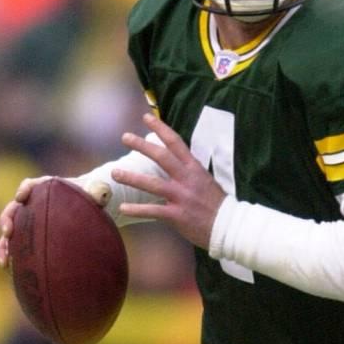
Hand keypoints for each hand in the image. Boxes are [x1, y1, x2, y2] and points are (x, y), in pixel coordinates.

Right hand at [0, 174, 108, 266]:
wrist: (85, 209)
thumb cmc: (90, 199)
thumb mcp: (96, 194)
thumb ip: (98, 192)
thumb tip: (102, 195)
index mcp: (44, 189)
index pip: (30, 185)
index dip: (23, 190)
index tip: (22, 197)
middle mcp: (30, 204)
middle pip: (12, 209)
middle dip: (6, 220)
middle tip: (7, 232)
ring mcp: (25, 222)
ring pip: (8, 231)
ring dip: (3, 244)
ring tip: (5, 260)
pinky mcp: (25, 237)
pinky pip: (13, 246)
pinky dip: (8, 256)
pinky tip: (9, 268)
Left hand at [113, 112, 225, 249]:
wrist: (228, 225)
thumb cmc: (214, 203)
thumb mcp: (204, 180)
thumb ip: (187, 171)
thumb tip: (171, 161)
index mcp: (194, 168)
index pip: (176, 143)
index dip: (161, 129)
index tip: (147, 118)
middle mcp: (187, 179)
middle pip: (162, 157)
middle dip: (142, 146)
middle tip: (125, 137)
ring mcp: (182, 196)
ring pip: (153, 184)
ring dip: (132, 177)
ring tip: (114, 173)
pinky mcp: (177, 214)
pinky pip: (153, 210)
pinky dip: (137, 210)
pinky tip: (122, 208)